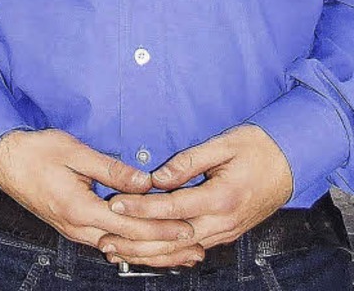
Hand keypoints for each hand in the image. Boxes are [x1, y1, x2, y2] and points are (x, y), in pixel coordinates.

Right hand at [0, 129, 203, 266]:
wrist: (6, 162)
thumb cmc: (38, 151)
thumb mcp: (74, 152)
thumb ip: (110, 168)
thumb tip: (144, 181)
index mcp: (81, 209)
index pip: (130, 226)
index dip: (161, 228)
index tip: (187, 228)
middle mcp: (79, 228)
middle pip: (129, 245)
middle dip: (165, 248)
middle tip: (196, 247)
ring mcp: (76, 231)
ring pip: (120, 249)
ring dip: (151, 252)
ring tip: (180, 254)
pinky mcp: (75, 227)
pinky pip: (108, 243)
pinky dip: (132, 247)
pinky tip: (147, 248)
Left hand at [96, 125, 293, 269]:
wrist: (292, 161)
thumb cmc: (258, 147)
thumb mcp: (224, 144)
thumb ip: (189, 161)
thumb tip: (158, 177)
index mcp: (220, 198)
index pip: (171, 208)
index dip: (140, 207)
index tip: (115, 203)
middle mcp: (222, 222)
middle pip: (172, 239)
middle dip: (136, 241)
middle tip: (106, 240)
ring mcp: (226, 231)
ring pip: (181, 250)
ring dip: (149, 254)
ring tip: (120, 252)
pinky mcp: (227, 233)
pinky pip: (193, 249)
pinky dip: (169, 254)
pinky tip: (151, 255)